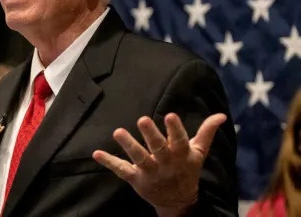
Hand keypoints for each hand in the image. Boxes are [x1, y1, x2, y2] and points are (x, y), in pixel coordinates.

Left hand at [92, 113, 225, 216]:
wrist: (178, 201)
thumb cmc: (187, 170)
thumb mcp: (198, 153)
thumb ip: (206, 132)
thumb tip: (221, 116)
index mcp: (181, 154)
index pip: (179, 140)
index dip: (175, 129)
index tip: (170, 115)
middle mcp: (165, 163)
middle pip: (158, 148)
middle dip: (150, 134)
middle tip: (141, 119)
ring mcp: (150, 172)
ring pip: (138, 158)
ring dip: (128, 145)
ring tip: (117, 132)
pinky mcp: (136, 179)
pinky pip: (121, 170)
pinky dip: (108, 162)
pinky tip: (96, 153)